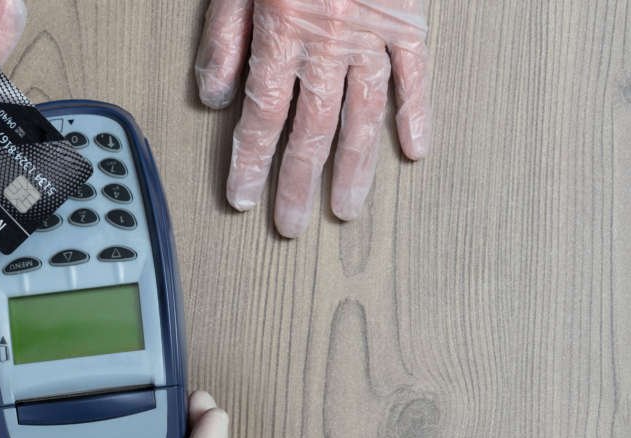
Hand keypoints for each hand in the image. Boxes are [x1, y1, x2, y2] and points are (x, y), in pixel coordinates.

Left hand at [195, 0, 429, 232]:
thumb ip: (224, 37)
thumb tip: (214, 96)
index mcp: (283, 31)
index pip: (263, 115)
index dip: (251, 161)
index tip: (244, 197)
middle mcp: (329, 42)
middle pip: (312, 130)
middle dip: (299, 184)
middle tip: (291, 224)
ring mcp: (371, 35)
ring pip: (364, 114)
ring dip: (354, 168)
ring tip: (346, 207)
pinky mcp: (405, 20)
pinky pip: (415, 74)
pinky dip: (416, 114)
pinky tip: (414, 150)